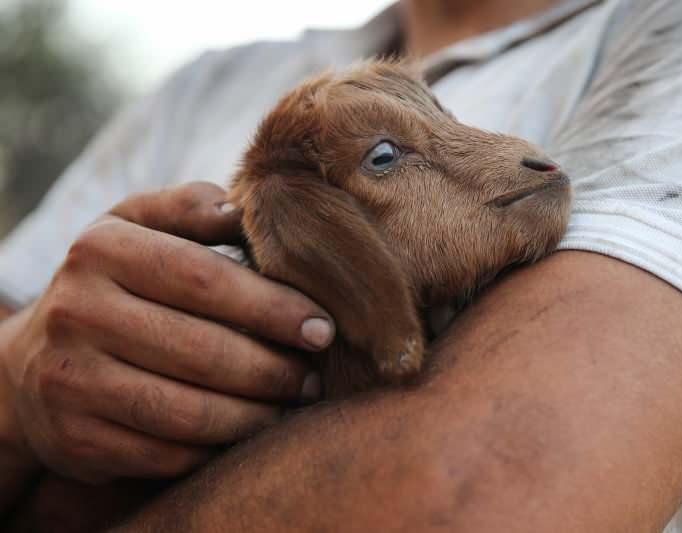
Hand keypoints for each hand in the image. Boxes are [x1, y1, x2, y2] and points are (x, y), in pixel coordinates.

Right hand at [0, 182, 333, 485]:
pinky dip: (219, 448)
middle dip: (275, 370)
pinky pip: (167, 454)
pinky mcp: (75, 440)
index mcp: (101, 250)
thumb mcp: (137, 227)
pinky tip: (248, 432)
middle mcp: (77, 313)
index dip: (273, 308)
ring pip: (189, 412)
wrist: (33, 359)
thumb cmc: (113, 282)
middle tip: (315, 376)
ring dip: (257, 416)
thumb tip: (242, 208)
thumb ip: (189, 208)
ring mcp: (69, 382)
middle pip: (203, 351)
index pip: (205, 279)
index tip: (321, 327)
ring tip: (293, 404)